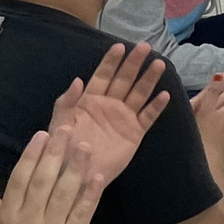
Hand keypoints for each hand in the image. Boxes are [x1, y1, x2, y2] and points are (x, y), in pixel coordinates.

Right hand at [0, 129, 100, 223]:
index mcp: (9, 215)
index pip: (20, 179)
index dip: (31, 155)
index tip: (42, 134)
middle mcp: (28, 220)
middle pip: (43, 181)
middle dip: (55, 153)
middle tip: (67, 129)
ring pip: (64, 193)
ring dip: (76, 168)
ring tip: (85, 145)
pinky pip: (82, 213)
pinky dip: (90, 194)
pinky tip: (98, 176)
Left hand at [46, 42, 169, 189]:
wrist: (76, 176)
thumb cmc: (64, 149)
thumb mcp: (59, 124)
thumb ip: (66, 102)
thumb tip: (78, 80)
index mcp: (90, 100)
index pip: (103, 75)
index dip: (111, 61)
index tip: (119, 46)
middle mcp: (110, 105)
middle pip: (125, 79)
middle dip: (134, 63)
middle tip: (145, 47)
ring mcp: (124, 118)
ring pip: (139, 93)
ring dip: (149, 79)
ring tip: (159, 64)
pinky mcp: (135, 132)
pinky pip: (148, 116)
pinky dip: (156, 106)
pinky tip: (164, 95)